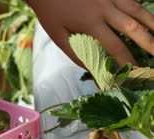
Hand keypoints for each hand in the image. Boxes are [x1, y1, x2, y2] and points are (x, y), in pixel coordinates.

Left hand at [29, 0, 153, 65]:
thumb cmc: (50, 14)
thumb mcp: (59, 36)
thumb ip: (77, 53)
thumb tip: (94, 69)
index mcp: (91, 24)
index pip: (115, 47)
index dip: (126, 60)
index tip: (135, 71)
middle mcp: (104, 10)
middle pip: (133, 28)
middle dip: (149, 43)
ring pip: (137, 11)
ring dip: (152, 24)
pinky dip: (142, 10)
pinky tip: (150, 19)